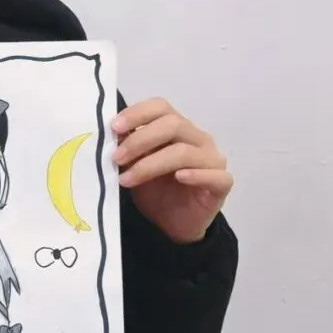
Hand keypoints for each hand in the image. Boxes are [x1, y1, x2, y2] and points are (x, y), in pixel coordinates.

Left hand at [113, 98, 231, 243]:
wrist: (173, 225)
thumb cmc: (155, 191)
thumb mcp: (134, 167)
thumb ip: (127, 149)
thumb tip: (110, 135)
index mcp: (177, 127)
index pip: (161, 107)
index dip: (137, 113)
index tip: (114, 128)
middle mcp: (197, 138)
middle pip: (173, 124)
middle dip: (140, 140)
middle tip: (116, 158)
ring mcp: (213, 159)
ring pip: (184, 152)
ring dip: (151, 164)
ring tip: (126, 180)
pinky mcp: (222, 183)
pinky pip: (213, 175)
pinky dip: (195, 174)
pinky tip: (178, 178)